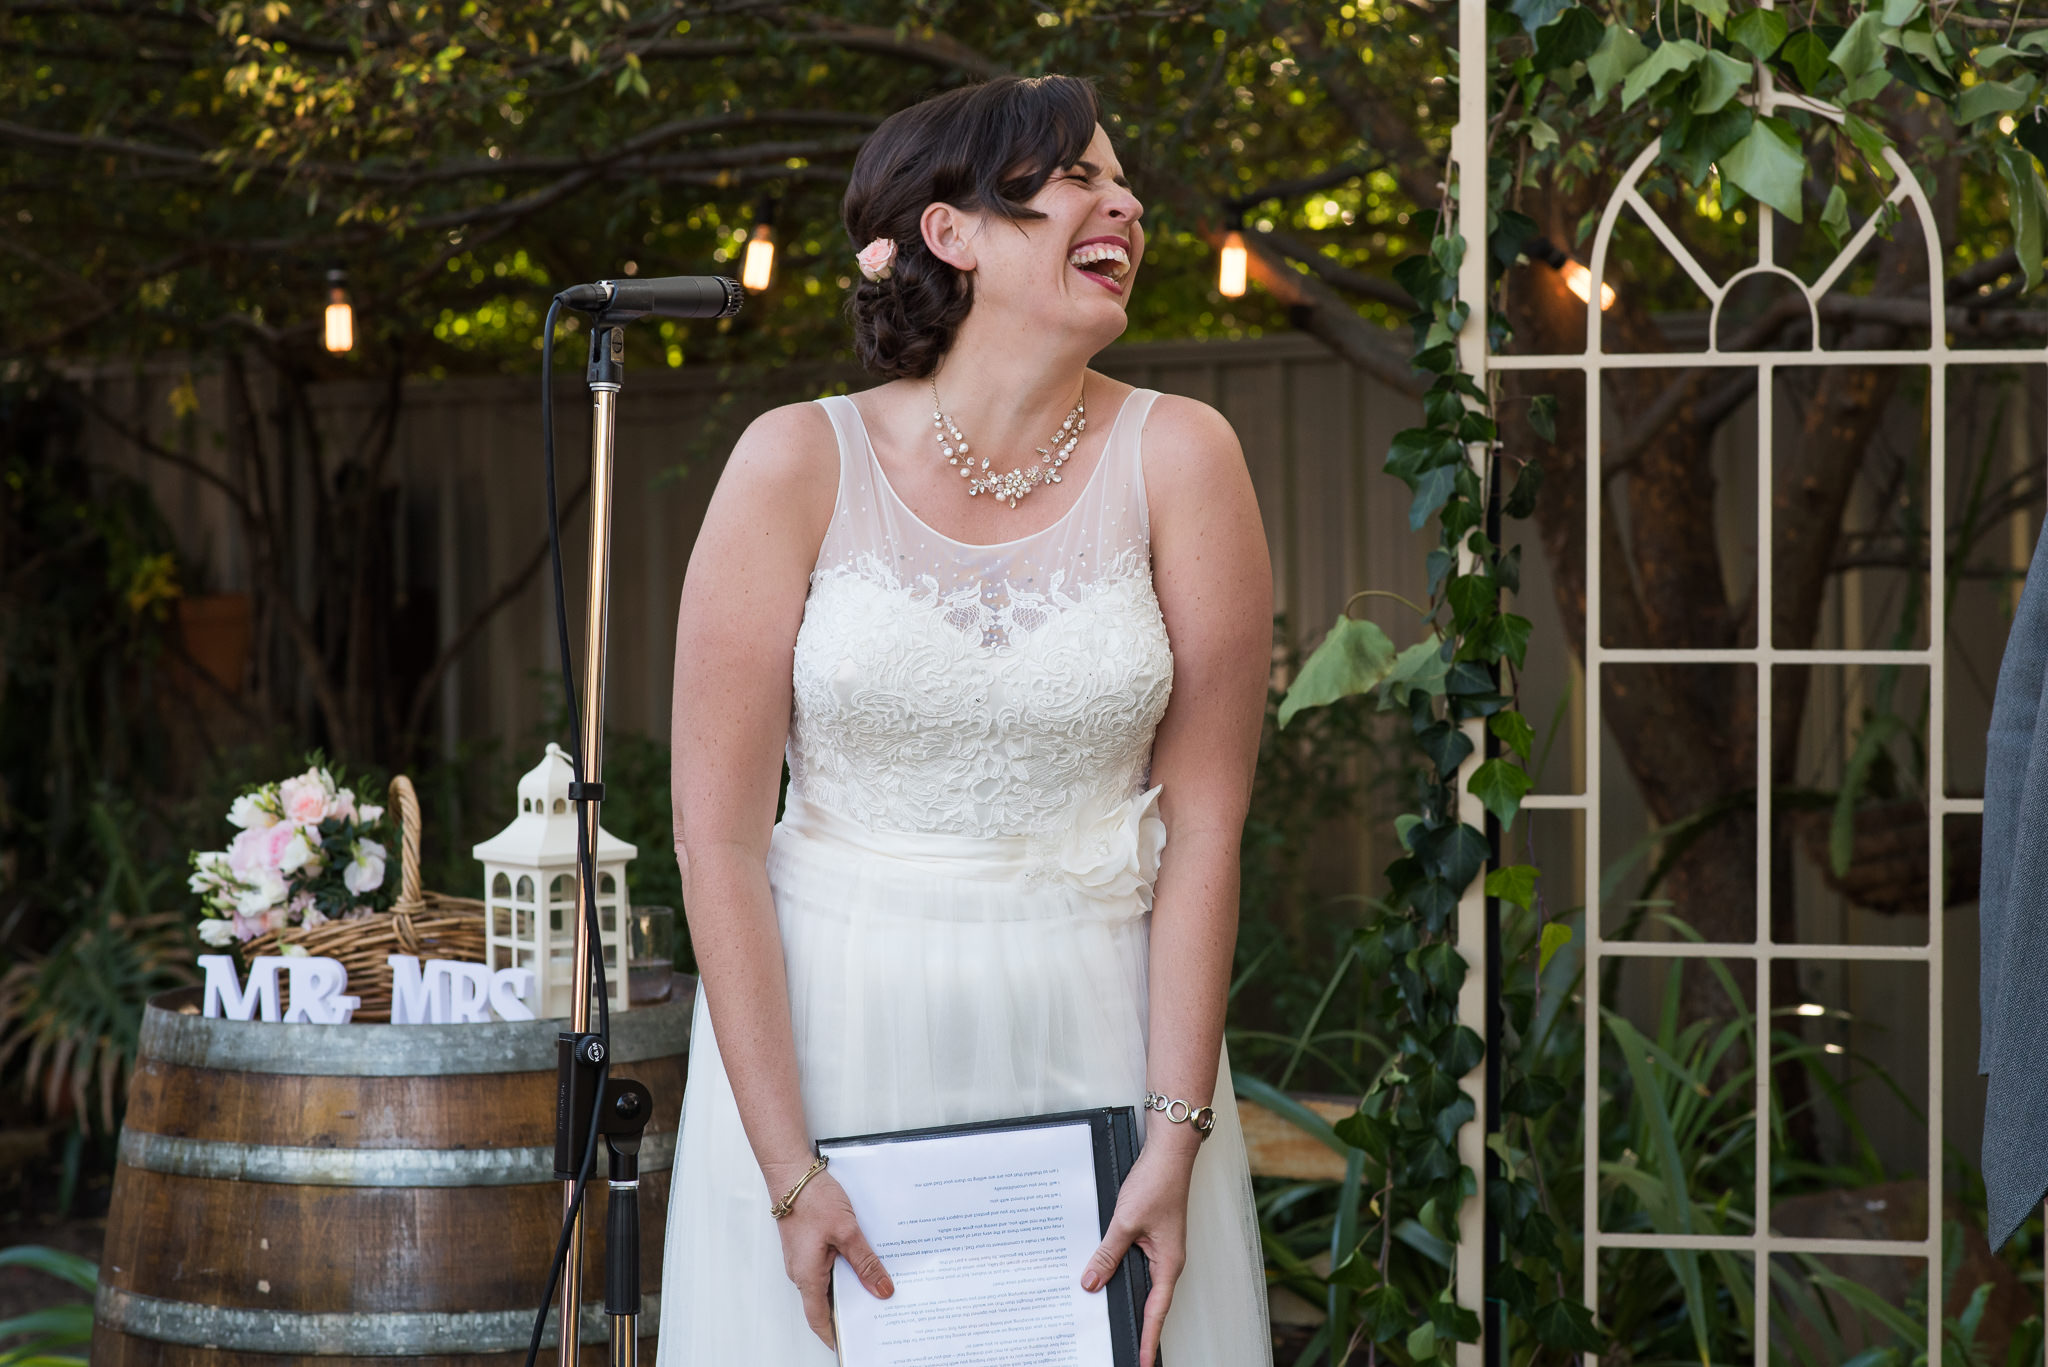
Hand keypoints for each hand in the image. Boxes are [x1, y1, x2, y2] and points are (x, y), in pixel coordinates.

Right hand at [765, 1163, 892, 1348]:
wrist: (793, 1173)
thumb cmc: (812, 1199)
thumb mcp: (847, 1232)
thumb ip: (865, 1263)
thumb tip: (881, 1289)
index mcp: (807, 1275)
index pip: (819, 1319)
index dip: (834, 1336)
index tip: (850, 1345)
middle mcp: (800, 1271)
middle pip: (824, 1304)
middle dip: (847, 1313)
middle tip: (873, 1316)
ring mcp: (802, 1258)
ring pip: (825, 1284)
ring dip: (846, 1290)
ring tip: (873, 1291)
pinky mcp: (807, 1245)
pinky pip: (824, 1267)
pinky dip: (842, 1272)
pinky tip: (861, 1264)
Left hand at [1079, 1140, 1196, 1366]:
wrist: (1169, 1154)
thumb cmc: (1157, 1183)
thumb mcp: (1125, 1222)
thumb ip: (1107, 1254)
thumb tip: (1091, 1281)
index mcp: (1169, 1263)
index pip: (1156, 1312)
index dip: (1147, 1338)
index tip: (1141, 1361)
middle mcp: (1168, 1260)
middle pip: (1152, 1302)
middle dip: (1140, 1327)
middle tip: (1131, 1350)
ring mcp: (1161, 1249)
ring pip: (1145, 1283)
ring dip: (1132, 1301)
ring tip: (1120, 1324)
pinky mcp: (1153, 1236)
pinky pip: (1139, 1265)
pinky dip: (1125, 1275)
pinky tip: (1110, 1277)